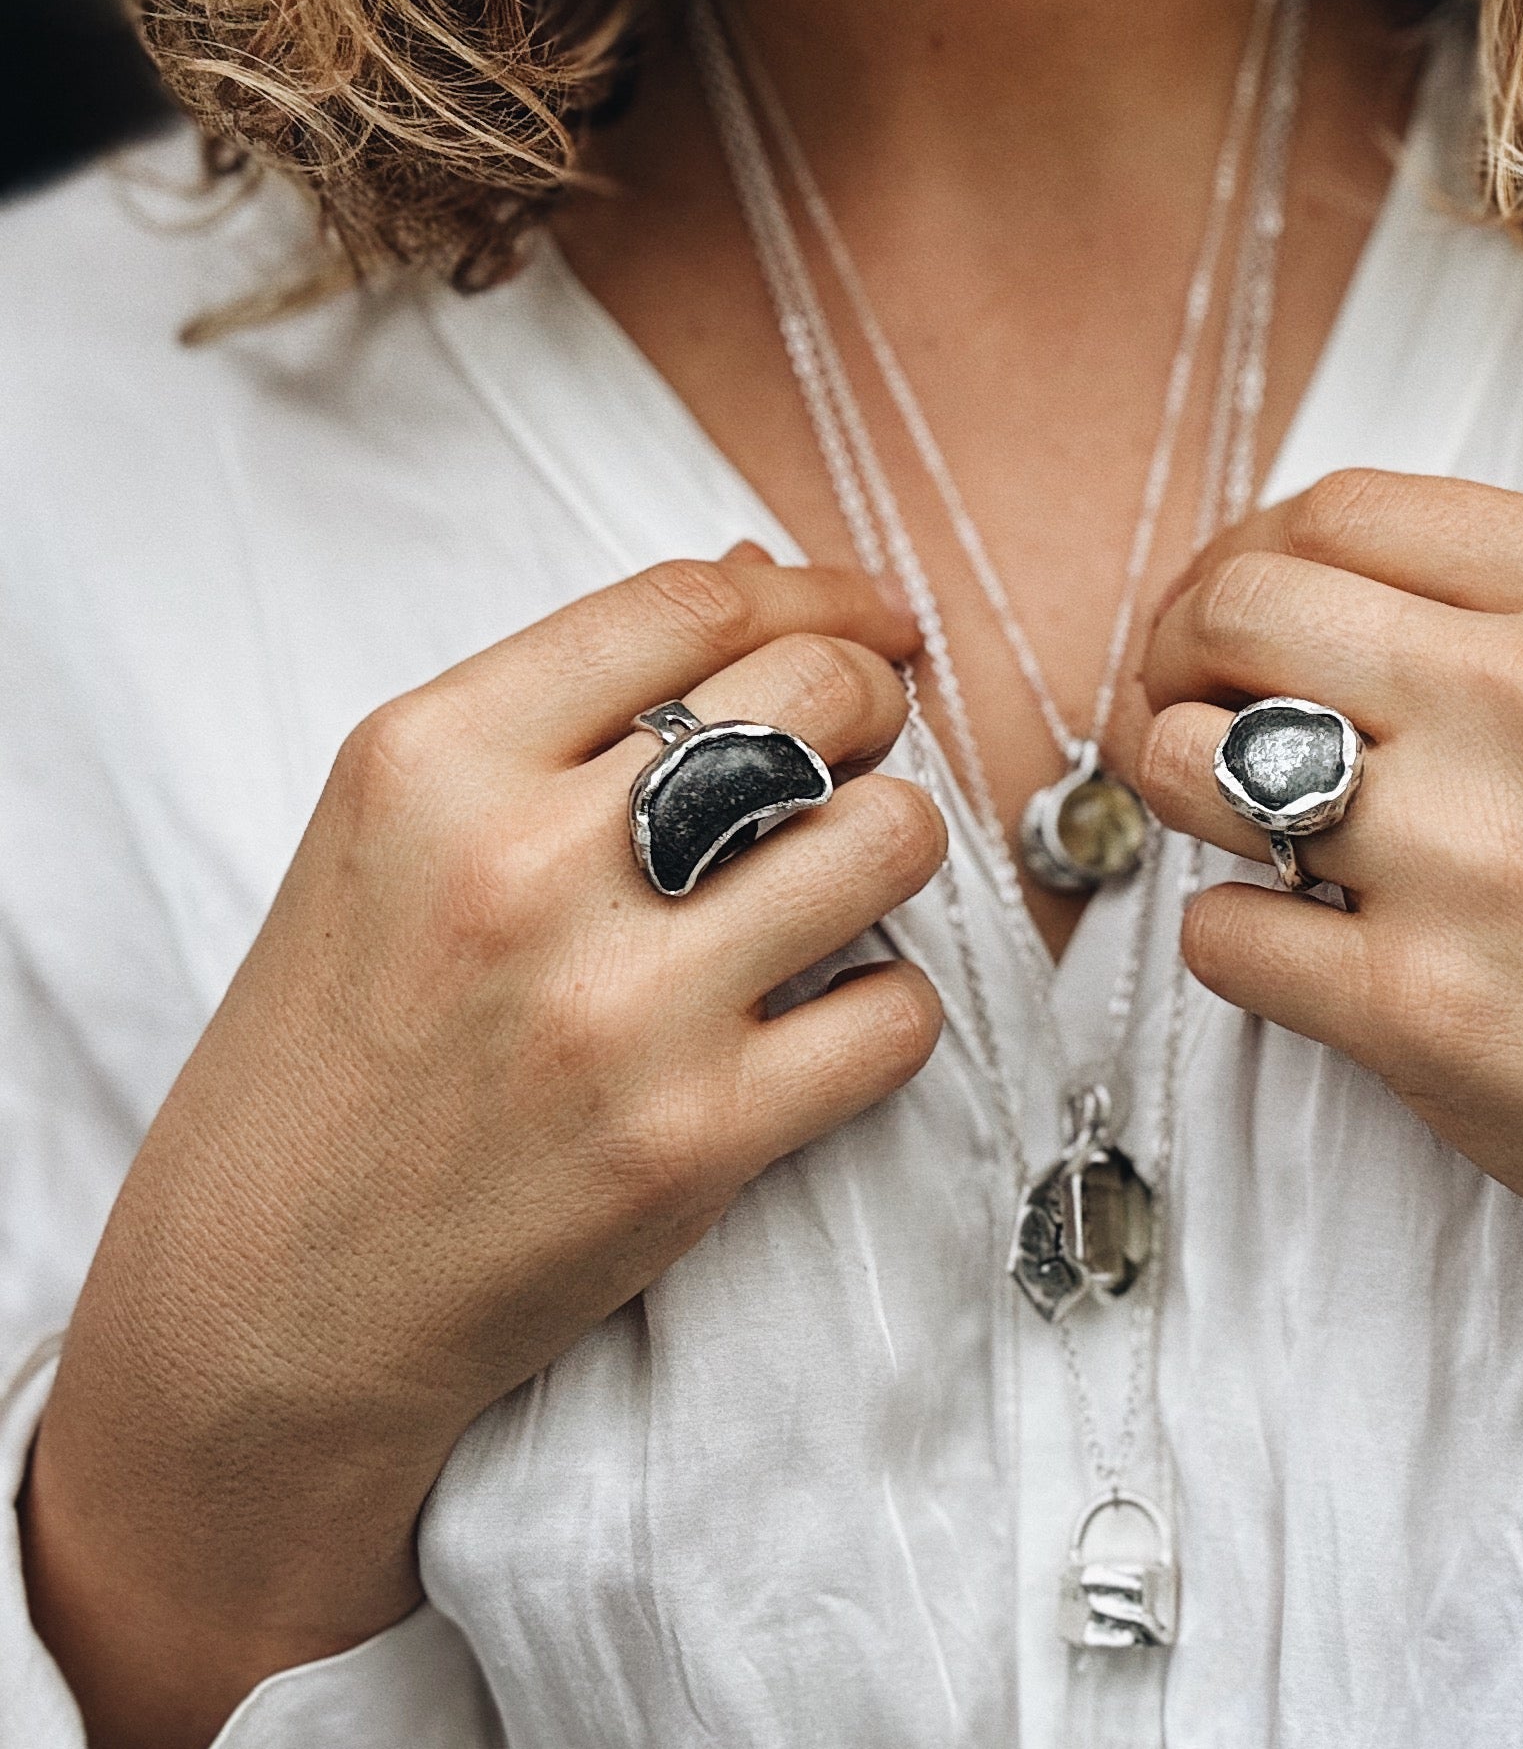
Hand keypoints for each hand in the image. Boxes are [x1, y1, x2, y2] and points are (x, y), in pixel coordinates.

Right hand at [25, 549, 946, 1748]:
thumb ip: (569, 703)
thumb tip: (764, 576)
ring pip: (887, 838)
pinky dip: (893, 1003)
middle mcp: (524, 864)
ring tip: (849, 871)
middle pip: (812, 698)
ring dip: (899, 841)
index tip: (868, 622)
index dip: (813, 595)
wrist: (264, 1305)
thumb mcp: (395, 830)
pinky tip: (831, 1011)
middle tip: (865, 744)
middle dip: (875, 702)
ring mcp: (619, 1007)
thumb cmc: (339, 1048)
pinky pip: (898, 1013)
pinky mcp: (695, 1141)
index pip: (688, 605)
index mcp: (430, 760)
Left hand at [1137, 469, 1522, 1748]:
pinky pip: (1221, 931)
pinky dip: (1240, 937)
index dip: (1245, 554)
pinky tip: (1311, 949)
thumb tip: (1295, 589)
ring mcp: (1478, 856)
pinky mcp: (1424, 1013)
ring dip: (1177, 785)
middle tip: (1184, 703)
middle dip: (1174, 650)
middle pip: (1238, 605)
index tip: (1229, 612)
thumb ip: (1513, 605)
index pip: (1339, 506)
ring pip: (1187, 760)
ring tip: (1238, 821)